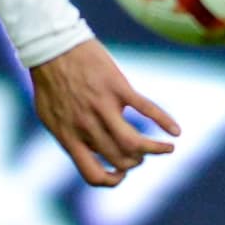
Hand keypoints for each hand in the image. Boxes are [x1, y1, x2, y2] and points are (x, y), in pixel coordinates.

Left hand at [29, 37, 179, 187]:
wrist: (50, 44)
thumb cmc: (48, 80)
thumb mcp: (48, 114)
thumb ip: (68, 134)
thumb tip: (88, 150)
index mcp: (69, 136)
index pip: (93, 174)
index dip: (112, 180)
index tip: (121, 173)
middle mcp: (87, 125)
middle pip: (121, 159)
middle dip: (135, 162)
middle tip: (141, 154)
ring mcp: (103, 106)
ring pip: (135, 143)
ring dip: (156, 150)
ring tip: (168, 148)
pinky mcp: (117, 87)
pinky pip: (147, 108)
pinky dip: (165, 121)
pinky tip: (176, 130)